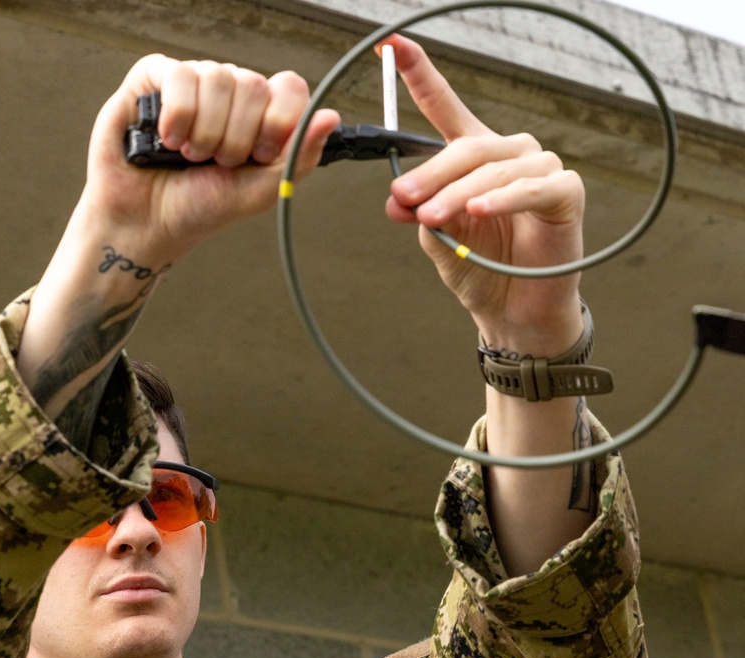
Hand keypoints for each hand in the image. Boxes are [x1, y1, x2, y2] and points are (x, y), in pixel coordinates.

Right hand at [80, 55, 339, 264]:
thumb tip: (331, 118)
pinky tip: (168, 139)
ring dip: (206, 132)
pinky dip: (178, 115)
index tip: (261, 153)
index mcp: (257, 116)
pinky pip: (181, 74)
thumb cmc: (196, 207)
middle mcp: (228, 94)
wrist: (146, 224)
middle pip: (253, 85)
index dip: (279, 120)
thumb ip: (298, 157)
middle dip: (237, 138)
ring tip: (190, 156)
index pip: (288, 87)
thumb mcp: (258, 192)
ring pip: (219, 77)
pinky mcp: (155, 78)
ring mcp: (193, 82)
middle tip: (217, 163)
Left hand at [381, 36, 584, 356]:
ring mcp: (540, 169)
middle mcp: (509, 154)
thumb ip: (420, 214)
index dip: (421, 75)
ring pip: (494, 170)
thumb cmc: (480, 272)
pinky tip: (479, 212)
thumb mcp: (439, 242)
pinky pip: (533, 189)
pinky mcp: (566, 193)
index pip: (445, 108)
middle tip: (402, 199)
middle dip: (431, 173)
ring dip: (459, 193)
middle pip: (466, 147)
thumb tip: (396, 199)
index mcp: (474, 159)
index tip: (390, 45)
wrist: (514, 314)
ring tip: (433, 218)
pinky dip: (503, 200)